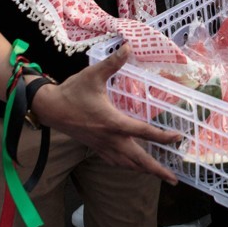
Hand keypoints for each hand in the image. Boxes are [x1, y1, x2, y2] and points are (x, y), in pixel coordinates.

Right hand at [36, 46, 181, 182]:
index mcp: (113, 122)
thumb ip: (113, 63)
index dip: (162, 136)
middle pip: (138, 159)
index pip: (144, 132)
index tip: (177, 138)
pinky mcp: (95, 148)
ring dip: (144, 170)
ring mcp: (102, 146)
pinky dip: (128, 166)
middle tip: (174, 179)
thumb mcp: (93, 74)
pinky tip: (133, 166)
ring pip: (127, 164)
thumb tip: (128, 47)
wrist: (50, 108)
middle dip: (157, 170)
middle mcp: (110, 139)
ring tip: (159, 175)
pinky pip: (115, 162)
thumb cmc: (72, 91)